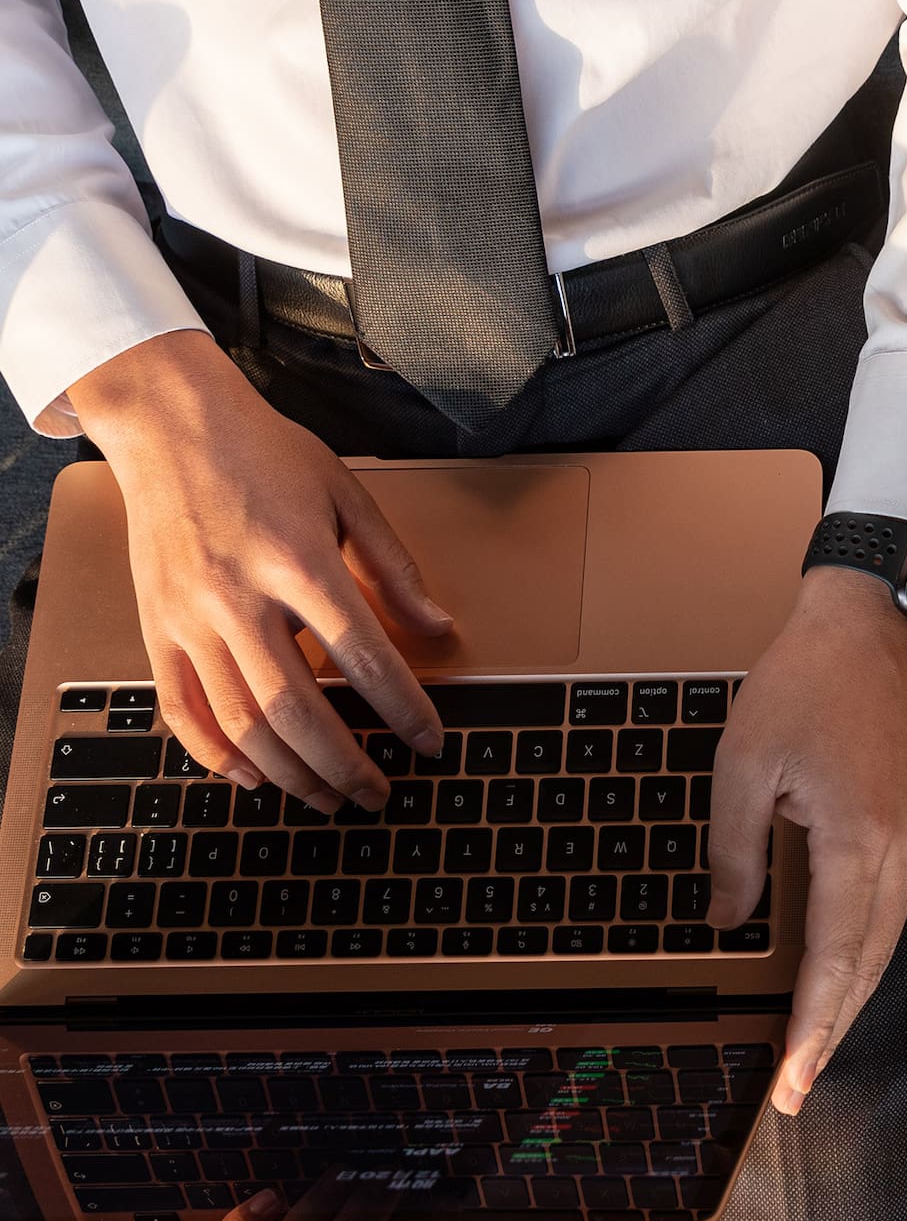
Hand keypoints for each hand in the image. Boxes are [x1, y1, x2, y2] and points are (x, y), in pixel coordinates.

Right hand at [68, 330, 451, 813]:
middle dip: (346, 764)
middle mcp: (238, 596)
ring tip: (328, 797)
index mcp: (298, 560)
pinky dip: (216, 756)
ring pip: (239, 723)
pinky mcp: (154, 628)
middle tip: (380, 793)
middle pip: (297, 708)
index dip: (402, 710)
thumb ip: (394, 569)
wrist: (171, 424)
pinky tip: (255, 777)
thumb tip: (439, 628)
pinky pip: (180, 711)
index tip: (429, 742)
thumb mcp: (348, 495)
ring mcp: (188, 617)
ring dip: (289, 773)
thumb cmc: (267, 454)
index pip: (363, 656)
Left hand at [707, 564, 906, 1115]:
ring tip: (811, 1048)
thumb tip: (728, 925)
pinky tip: (836, 979)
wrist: (865, 630)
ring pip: (884, 944)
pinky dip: (863, 956)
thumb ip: (734, 856)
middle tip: (796, 1089)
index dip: (812, 1027)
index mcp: (858, 839)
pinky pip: (889, 911)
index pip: (835, 959)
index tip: (791, 1081)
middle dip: (833, 1031)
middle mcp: (901, 850)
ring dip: (850, 998)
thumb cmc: (801, 687)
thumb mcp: (743, 768)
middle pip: (870, 965)